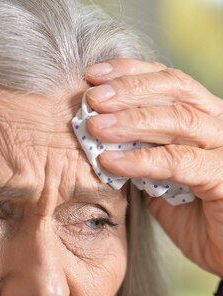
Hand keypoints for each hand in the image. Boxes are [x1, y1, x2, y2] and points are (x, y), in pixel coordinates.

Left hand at [85, 59, 222, 277]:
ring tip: (94, 126)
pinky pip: (176, 161)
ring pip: (177, 118)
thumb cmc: (197, 218)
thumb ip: (141, 157)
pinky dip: (139, 159)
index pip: (168, 81)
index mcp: (205, 118)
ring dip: (130, 120)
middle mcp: (219, 124)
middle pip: (173, 89)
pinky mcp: (222, 176)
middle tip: (90, 97)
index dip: (130, 73)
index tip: (92, 76)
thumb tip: (102, 141)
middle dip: (126, 89)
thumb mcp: (162, 181)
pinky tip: (110, 161)